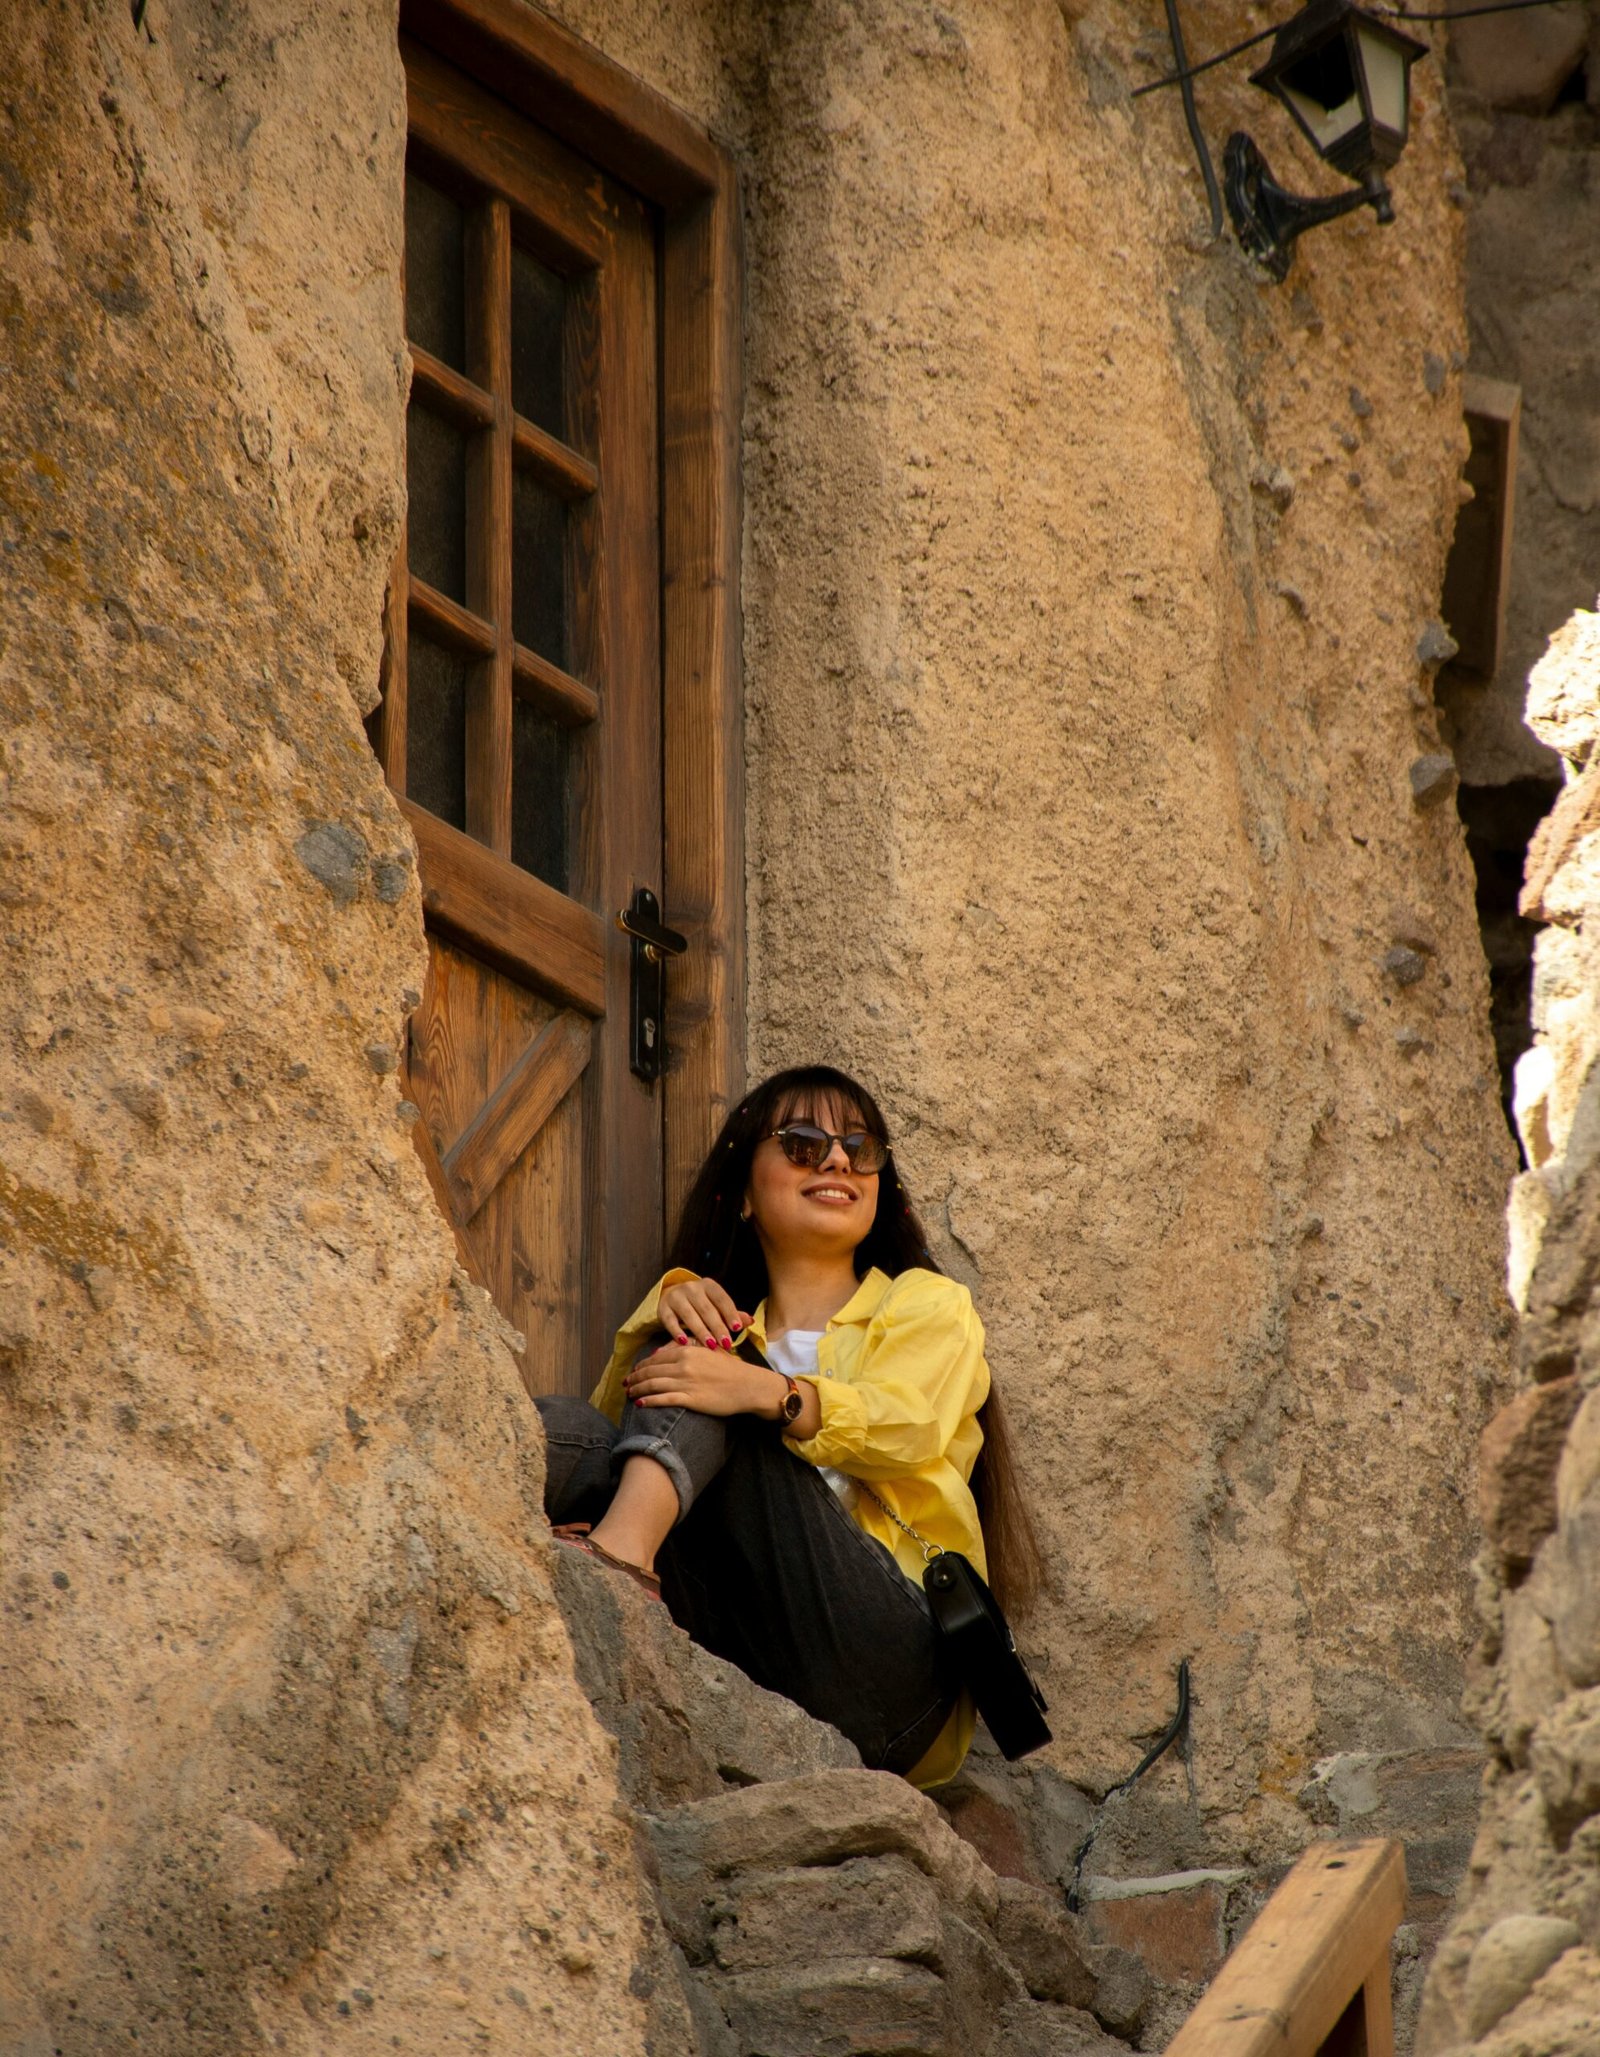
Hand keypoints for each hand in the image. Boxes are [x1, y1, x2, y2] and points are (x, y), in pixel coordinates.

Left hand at [624, 1339, 775, 1418]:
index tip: (634, 1371)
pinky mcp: (690, 1399)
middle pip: (651, 1371)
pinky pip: (664, 1399)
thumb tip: (663, 1352)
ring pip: (653, 1385)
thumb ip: (687, 1348)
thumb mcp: (709, 1351)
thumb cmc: (731, 1369)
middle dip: (635, 1378)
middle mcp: (684, 1365)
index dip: (642, 1366)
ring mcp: (686, 1382)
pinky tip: (640, 1403)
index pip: (657, 1358)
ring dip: (638, 1390)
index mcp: (688, 1351)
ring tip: (629, 1394)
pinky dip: (649, 1401)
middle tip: (626, 1384)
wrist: (748, 1385)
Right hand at [658, 1277, 752, 1351]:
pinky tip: (685, 1342)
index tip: (737, 1328)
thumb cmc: (701, 1304)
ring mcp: (676, 1297)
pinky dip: (677, 1332)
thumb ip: (732, 1314)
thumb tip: (750, 1321)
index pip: (721, 1299)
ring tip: (710, 1345)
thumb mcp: (716, 1305)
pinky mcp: (663, 1308)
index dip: (730, 1313)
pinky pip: (670, 1321)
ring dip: (701, 1331)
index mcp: (708, 1285)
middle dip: (717, 1327)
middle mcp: (692, 1288)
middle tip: (726, 1343)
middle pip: (706, 1309)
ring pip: (689, 1315)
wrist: (672, 1296)